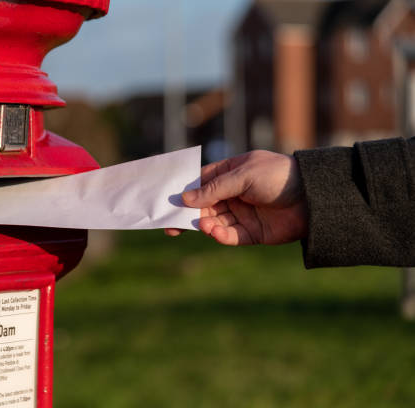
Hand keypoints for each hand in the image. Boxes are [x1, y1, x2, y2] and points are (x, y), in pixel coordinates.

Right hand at [166, 150, 307, 244]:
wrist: (315, 198)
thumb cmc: (279, 176)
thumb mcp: (244, 175)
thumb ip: (215, 188)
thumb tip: (185, 198)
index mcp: (229, 174)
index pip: (200, 183)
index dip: (183, 191)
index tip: (166, 201)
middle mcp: (232, 195)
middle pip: (202, 206)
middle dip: (187, 215)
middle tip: (171, 226)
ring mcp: (241, 214)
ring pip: (213, 222)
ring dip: (205, 225)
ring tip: (204, 225)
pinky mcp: (251, 233)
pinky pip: (229, 236)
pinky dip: (220, 236)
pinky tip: (215, 233)